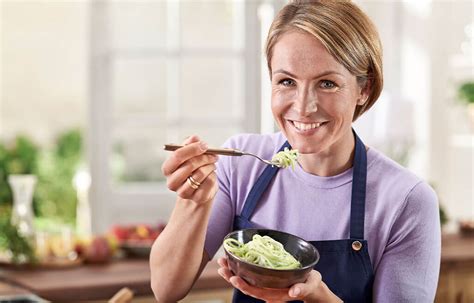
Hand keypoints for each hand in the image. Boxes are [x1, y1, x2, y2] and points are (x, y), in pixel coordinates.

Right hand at [161, 135, 217, 204]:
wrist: (198, 189)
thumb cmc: (192, 168)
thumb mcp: (190, 154)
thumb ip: (190, 144)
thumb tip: (194, 138)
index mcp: (167, 169)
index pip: (177, 156)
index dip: (192, 149)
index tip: (204, 145)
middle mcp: (172, 182)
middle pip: (189, 165)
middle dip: (204, 157)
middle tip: (214, 154)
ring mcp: (183, 192)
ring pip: (200, 174)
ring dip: (210, 166)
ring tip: (212, 164)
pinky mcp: (196, 198)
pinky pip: (209, 182)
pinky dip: (213, 175)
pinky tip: (211, 174)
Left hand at [217, 257, 340, 302]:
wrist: (311, 285)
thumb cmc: (311, 284)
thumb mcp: (310, 285)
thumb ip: (302, 289)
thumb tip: (294, 293)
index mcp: (276, 294)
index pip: (256, 292)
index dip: (244, 286)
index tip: (234, 277)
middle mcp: (267, 291)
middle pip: (246, 287)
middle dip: (232, 277)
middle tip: (222, 266)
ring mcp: (265, 286)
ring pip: (245, 281)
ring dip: (232, 272)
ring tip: (222, 262)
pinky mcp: (264, 279)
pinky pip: (249, 276)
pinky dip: (239, 268)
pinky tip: (232, 261)